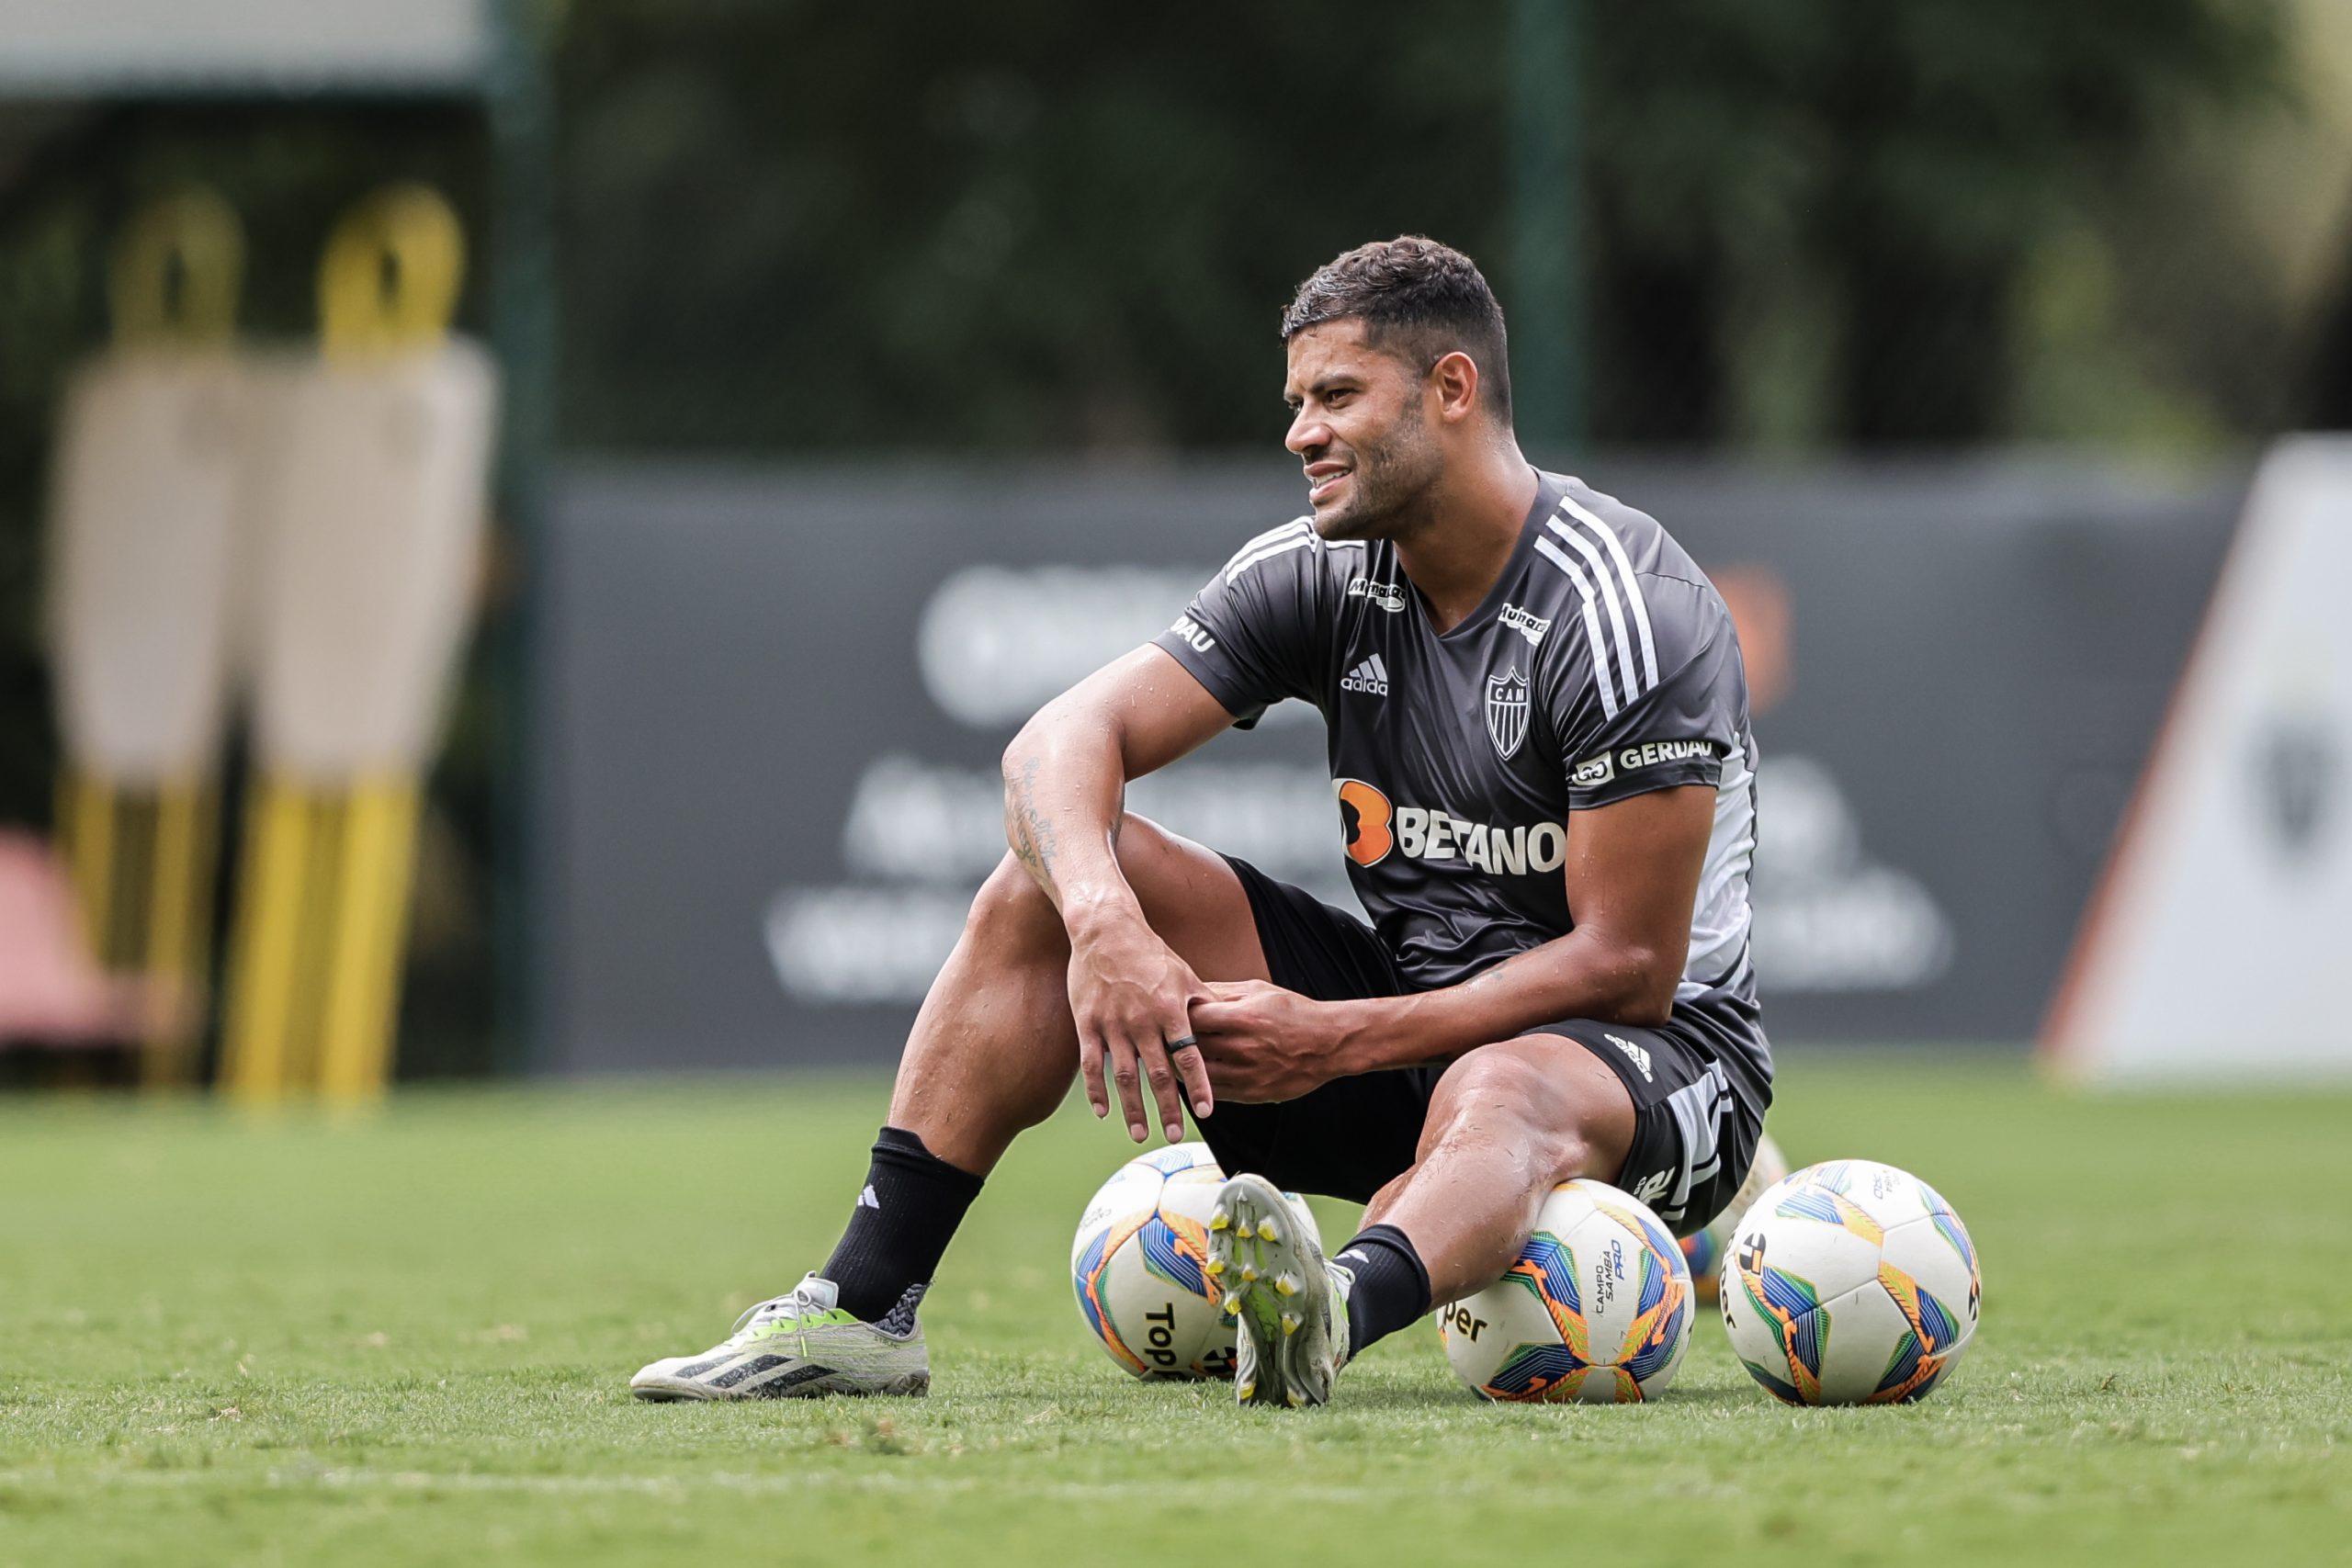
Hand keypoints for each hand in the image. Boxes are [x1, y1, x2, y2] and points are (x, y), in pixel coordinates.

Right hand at [1066, 915, 1214, 1142]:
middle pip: (1158, 1074)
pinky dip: (1097, 1090)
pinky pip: (1093, 1064)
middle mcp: (1143, 1021)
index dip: (1199, 1086)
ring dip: (1133, 1108)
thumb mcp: (1183, 973)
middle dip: (1167, 1108)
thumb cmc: (1148, 951)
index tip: (1206, 1111)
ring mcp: (1113, 1024)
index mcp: (1171, 1010)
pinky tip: (1104, 1112)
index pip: (1189, 1056)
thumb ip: (1202, 1002)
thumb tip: (1226, 1021)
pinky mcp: (1087, 1023)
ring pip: (1125, 1076)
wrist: (1105, 929)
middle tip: (1173, 1135)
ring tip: (1139, 1134)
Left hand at [1187, 980, 1348, 1103]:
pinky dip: (1204, 1085)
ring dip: (1186, 1068)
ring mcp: (1248, 1074)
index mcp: (1242, 1018)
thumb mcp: (1259, 991)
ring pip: (1200, 1075)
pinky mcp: (1253, 1094)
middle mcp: (1242, 1048)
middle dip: (1176, 1044)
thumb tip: (1192, 991)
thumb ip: (1223, 992)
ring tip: (1180, 1060)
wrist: (1329, 1043)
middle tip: (1167, 1041)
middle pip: (1191, 1049)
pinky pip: (1217, 1093)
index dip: (1178, 1017)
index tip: (1172, 1016)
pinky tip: (1201, 1075)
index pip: (1192, 1019)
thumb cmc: (1295, 1013)